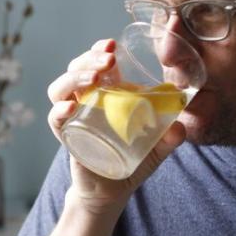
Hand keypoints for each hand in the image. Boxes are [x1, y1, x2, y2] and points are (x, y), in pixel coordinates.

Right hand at [46, 38, 186, 219]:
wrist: (112, 190)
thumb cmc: (132, 160)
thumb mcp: (156, 147)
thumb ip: (169, 138)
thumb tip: (181, 127)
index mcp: (104, 94)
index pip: (94, 63)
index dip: (98, 50)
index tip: (111, 44)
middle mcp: (84, 100)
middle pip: (76, 69)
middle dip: (89, 59)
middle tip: (108, 60)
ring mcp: (71, 117)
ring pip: (60, 88)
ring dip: (75, 78)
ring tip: (94, 78)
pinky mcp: (66, 137)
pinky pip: (55, 119)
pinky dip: (59, 111)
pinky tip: (71, 106)